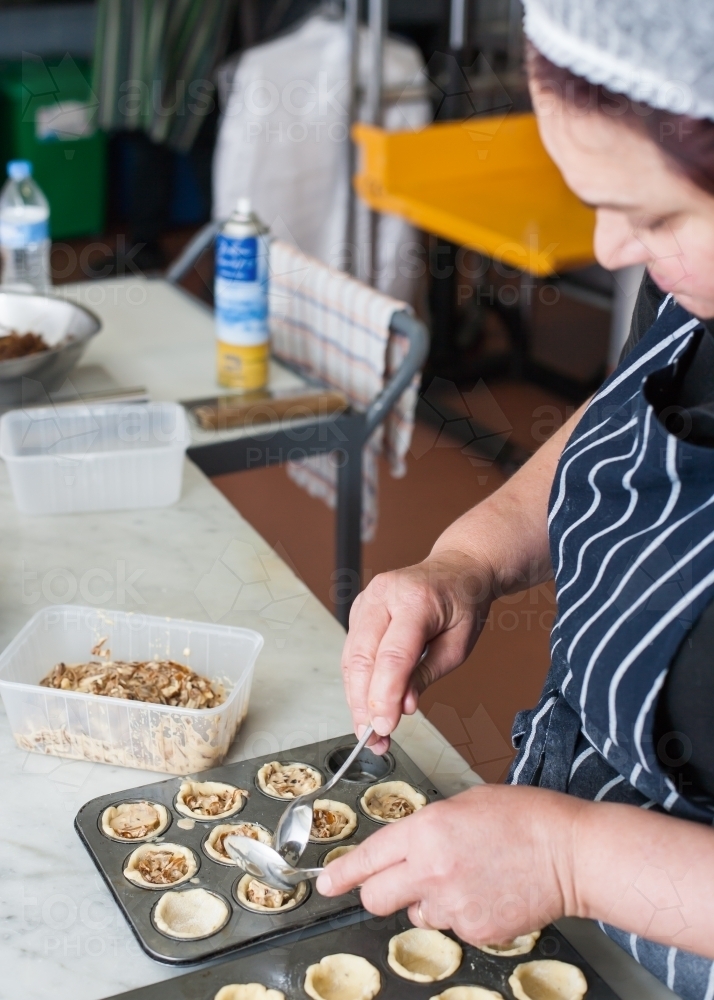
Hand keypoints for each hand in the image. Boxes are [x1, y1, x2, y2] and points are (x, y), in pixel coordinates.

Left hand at [316, 785, 582, 944]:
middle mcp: (431, 871)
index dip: (342, 873)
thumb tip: (405, 846)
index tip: (326, 882)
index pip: (368, 857)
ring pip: (416, 914)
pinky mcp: (475, 931)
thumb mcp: (463, 804)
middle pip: (377, 898)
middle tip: (394, 883)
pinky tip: (485, 892)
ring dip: (427, 900)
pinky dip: (460, 913)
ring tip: (465, 877)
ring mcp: (453, 906)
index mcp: (426, 830)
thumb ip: (426, 828)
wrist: (570, 853)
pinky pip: (451, 926)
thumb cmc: (523, 818)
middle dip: (378, 891)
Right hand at [342, 551, 493, 752]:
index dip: (384, 697)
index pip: (392, 656)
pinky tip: (366, 706)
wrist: (458, 569)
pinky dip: (356, 682)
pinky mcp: (359, 610)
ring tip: (368, 732)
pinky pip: (352, 652)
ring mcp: (367, 600)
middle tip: (372, 738)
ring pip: (351, 658)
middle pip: (362, 658)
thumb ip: (428, 674)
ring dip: (355, 698)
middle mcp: (384, 595)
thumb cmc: (463, 603)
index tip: (384, 728)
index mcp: (415, 600)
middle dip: (364, 704)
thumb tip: (404, 706)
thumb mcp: (459, 644)